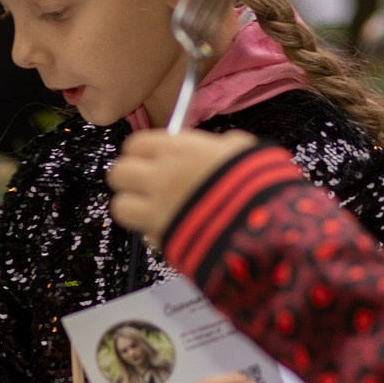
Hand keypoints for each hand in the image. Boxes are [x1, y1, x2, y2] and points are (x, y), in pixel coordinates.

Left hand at [107, 129, 257, 242]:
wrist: (266, 226)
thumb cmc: (259, 184)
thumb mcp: (244, 151)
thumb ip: (222, 145)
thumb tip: (219, 146)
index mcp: (177, 150)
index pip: (135, 144)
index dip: (142, 152)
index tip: (151, 157)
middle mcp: (160, 177)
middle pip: (118, 172)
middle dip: (130, 177)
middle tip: (146, 183)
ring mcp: (157, 210)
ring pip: (120, 205)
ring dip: (133, 206)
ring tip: (151, 208)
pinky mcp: (161, 238)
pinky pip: (142, 234)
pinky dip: (150, 232)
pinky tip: (168, 229)